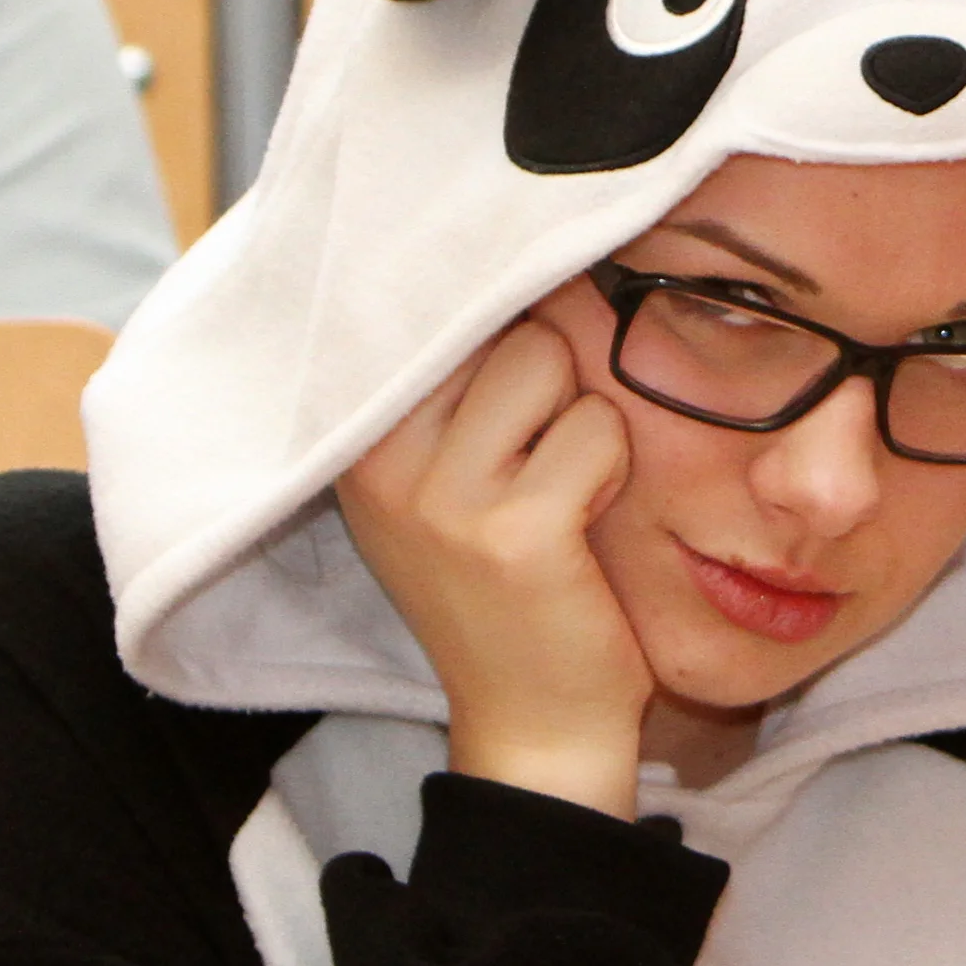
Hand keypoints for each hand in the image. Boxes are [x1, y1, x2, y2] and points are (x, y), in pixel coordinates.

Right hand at [335, 322, 654, 814]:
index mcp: (354, 431)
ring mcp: (438, 497)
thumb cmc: (509, 579)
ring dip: (580, 419)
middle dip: (547, 376)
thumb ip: (451, 372)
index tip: (511, 343)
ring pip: (549, 359)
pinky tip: (581, 527)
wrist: (535, 722)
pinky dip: (611, 472)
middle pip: (504, 320)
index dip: (493, 303)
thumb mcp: (445, 469)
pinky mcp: (512, 532)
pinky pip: (598, 430)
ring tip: (555, 488)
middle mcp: (377, 455)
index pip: (429, 298)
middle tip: (531, 460)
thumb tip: (498, 243)